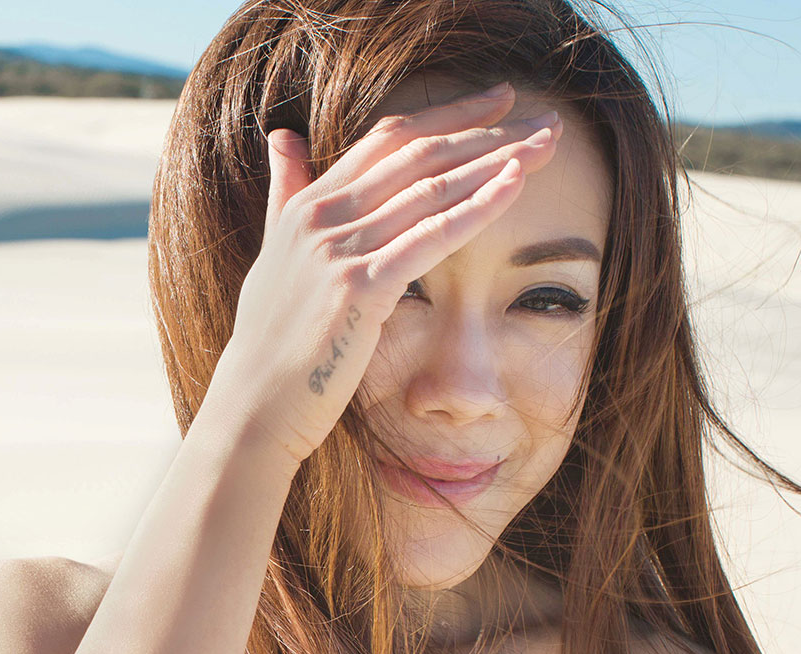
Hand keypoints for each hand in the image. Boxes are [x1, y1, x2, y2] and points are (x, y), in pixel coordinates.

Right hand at [204, 84, 561, 465]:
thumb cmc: (271, 341)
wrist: (254, 403)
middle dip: (487, 132)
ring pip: (430, 189)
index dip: (448, 115)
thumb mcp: (275, 256)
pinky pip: (430, 238)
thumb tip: (283, 138)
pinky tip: (515, 186)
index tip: (499, 103)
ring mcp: (337, 251)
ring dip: (496, 162)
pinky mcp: (357, 288)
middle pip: (417, 155)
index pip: (387, 140)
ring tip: (546, 145)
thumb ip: (286, 195)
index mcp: (308, 206)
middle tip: (544, 122)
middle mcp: (321, 218)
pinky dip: (476, 208)